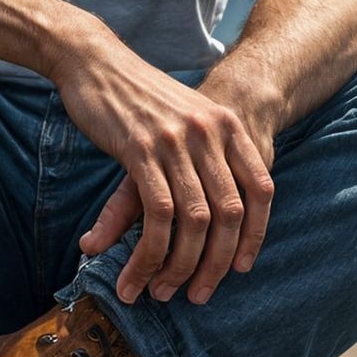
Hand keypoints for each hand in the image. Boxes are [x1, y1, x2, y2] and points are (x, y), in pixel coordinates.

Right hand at [52, 28, 273, 306]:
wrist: (96, 61)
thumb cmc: (140, 97)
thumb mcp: (184, 119)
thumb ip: (202, 158)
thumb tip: (208, 210)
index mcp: (226, 126)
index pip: (260, 190)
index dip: (254, 235)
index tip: (239, 268)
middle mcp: (209, 132)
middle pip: (228, 213)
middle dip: (214, 264)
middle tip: (198, 295)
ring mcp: (176, 140)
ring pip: (194, 220)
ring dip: (179, 266)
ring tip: (162, 292)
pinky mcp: (141, 149)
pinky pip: (157, 214)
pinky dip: (150, 252)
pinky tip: (137, 271)